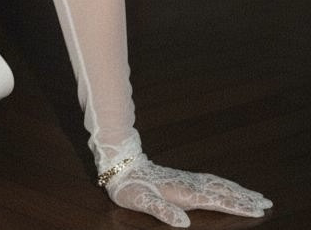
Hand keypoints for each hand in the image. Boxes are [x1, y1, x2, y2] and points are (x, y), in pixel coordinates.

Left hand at [106, 154, 271, 226]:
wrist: (121, 166)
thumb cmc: (131, 187)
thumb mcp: (142, 202)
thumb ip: (163, 211)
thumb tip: (184, 223)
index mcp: (184, 192)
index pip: (217, 201)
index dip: (237, 206)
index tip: (257, 209)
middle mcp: (189, 184)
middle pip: (223, 191)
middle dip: (245, 197)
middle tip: (267, 202)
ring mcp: (187, 179)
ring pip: (218, 184)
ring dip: (238, 190)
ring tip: (255, 194)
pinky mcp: (183, 178)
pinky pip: (210, 181)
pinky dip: (224, 184)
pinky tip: (228, 186)